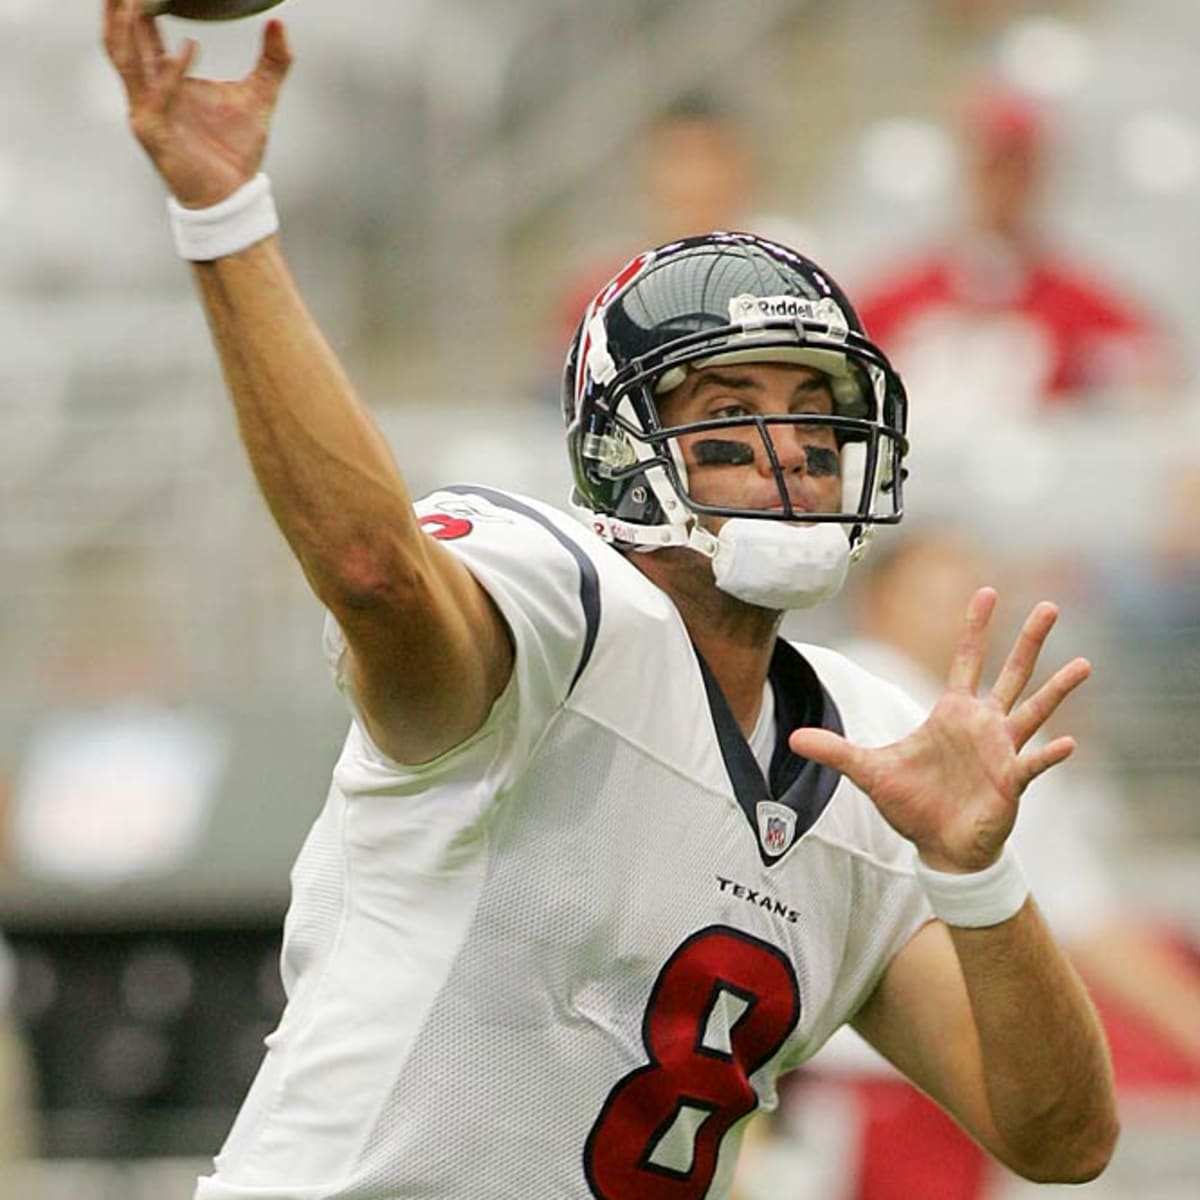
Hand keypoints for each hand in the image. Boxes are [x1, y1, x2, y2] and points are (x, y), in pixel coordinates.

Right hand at [102, 0, 291, 206]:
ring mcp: (146, 111)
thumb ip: (272, 62)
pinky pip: (158, 95)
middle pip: (120, 40)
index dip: (138, 5)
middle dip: (117, 9)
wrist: (233, 196)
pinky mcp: (153, 132)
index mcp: (164, 79)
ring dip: (126, 29)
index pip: (142, 32)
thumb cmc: (235, 151)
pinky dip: (173, 72)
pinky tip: (192, 48)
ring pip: (124, 60)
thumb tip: (279, 22)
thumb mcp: (259, 96)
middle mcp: (148, 92)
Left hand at [790, 588, 1091, 872]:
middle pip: (1010, 673)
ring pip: (1034, 710)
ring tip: (1083, 663)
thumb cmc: (911, 804)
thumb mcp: (867, 771)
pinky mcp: (1011, 784)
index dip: (975, 627)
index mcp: (952, 714)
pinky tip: (1066, 743)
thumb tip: (792, 738)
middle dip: (1029, 641)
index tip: (987, 591)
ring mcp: (1002, 752)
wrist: (937, 846)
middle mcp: (983, 725)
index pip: (965, 660)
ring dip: (1058, 689)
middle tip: (1051, 606)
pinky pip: (1033, 764)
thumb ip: (835, 750)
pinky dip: (1049, 755)